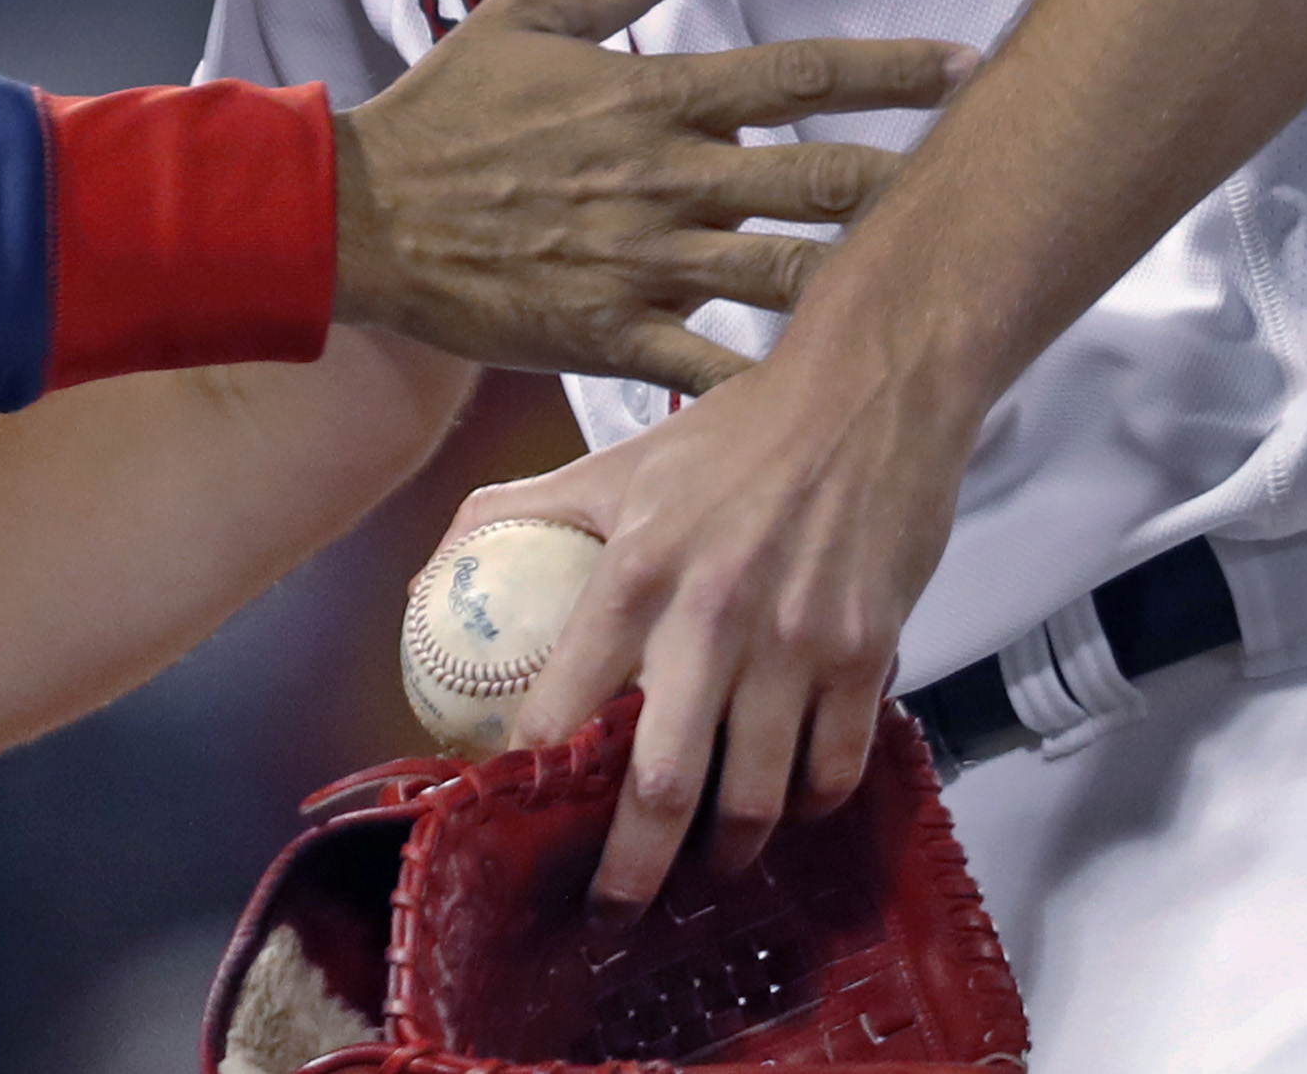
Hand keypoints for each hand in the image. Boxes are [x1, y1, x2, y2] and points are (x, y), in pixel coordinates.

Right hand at [330, 0, 974, 388]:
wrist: (363, 216)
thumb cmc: (447, 109)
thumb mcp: (530, 12)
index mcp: (653, 95)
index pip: (799, 73)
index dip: (892, 70)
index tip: (967, 66)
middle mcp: (665, 178)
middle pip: (821, 180)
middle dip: (914, 182)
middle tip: (995, 187)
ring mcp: (644, 263)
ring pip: (788, 277)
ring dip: (869, 282)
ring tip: (944, 290)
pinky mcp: (612, 334)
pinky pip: (712, 366)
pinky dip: (773, 383)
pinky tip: (838, 396)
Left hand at [453, 314, 984, 912]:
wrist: (867, 394)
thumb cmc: (737, 433)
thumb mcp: (616, 463)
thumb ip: (523, 509)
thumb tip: (439, 563)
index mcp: (635, 571)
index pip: (564, 702)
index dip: (534, 773)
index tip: (512, 815)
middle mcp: (711, 618)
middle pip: (663, 785)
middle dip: (631, 867)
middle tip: (610, 911)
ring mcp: (794, 646)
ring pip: (755, 796)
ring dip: (728, 851)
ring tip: (709, 868)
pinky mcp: (864, 655)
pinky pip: (833, 768)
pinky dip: (809, 803)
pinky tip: (790, 805)